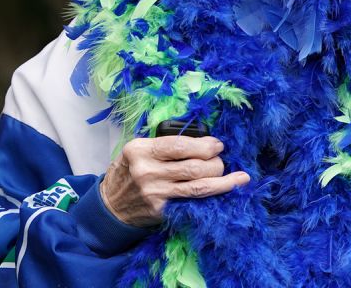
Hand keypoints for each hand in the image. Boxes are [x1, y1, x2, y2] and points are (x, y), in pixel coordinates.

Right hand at [98, 135, 249, 227]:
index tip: (218, 145)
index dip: (205, 145)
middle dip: (216, 163)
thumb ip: (165, 145)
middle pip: (194, 166)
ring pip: (198, 186)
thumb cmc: (130, 171)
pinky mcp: (161, 210)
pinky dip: (211, 196)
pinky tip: (227, 192)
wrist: (110, 205)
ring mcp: (154, 193)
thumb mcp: (139, 151)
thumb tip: (203, 141)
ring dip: (223, 181)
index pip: (180, 145)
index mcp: (140, 150)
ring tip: (240, 178)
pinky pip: (192, 201)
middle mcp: (146, 171)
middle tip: (221, 160)